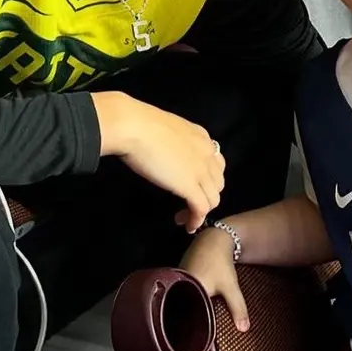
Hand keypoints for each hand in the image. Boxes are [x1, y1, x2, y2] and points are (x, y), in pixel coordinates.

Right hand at [93, 91, 224, 233]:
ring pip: (213, 198)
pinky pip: (201, 209)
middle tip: (188, 203)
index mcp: (201, 137)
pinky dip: (196, 220)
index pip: (216, 163)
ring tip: (185, 218)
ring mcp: (201, 170)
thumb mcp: (166, 130)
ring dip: (201, 211)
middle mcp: (207, 153)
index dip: (207, 178)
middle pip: (218, 182)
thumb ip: (173, 142)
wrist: (133, 126)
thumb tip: (164, 151)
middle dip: (207, 195)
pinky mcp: (190, 186)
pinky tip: (187, 226)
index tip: (193, 187)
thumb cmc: (139, 124)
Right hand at [182, 225, 248, 330]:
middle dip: (191, 316)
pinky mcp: (178, 274)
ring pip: (181, 298)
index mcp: (188, 290)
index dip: (192, 325)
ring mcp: (176, 278)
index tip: (197, 333)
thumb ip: (237, 308)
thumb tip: (244, 329)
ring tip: (194, 315)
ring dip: (188, 305)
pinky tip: (194, 299)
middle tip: (196, 327)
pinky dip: (187, 295)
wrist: (213, 238)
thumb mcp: (230, 286)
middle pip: (182, 307)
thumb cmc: (220, 262)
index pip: (185, 315)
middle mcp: (177, 284)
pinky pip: (180, 289)